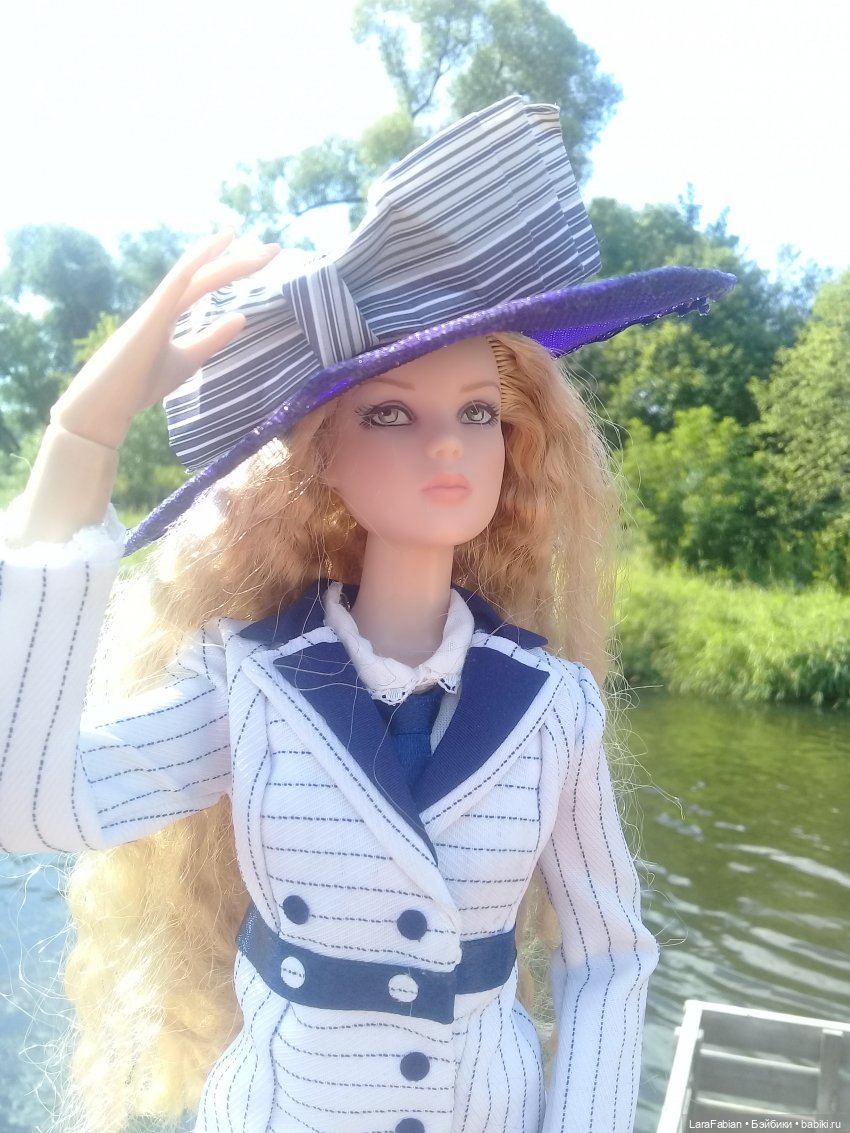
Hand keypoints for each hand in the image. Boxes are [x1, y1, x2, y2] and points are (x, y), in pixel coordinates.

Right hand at [51, 231, 279, 449]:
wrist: (106, 407)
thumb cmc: (140, 385)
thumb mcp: (188, 360)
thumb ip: (212, 338)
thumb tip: (241, 316)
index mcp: (168, 312)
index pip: (205, 282)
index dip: (233, 267)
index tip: (262, 257)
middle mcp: (162, 303)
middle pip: (204, 273)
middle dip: (238, 259)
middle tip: (274, 248)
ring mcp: (153, 309)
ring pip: (191, 274)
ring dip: (221, 257)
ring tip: (245, 240)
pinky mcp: (148, 321)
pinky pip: (171, 288)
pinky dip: (190, 267)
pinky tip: (209, 251)